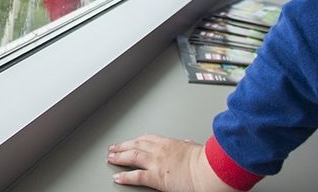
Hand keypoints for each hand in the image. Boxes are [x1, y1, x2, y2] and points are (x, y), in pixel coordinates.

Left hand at [107, 135, 236, 191]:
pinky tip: (117, 177)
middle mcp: (159, 150)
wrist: (207, 170)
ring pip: (132, 157)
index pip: (147, 139)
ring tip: (110, 158)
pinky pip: (136, 176)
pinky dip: (124, 176)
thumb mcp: (195, 149)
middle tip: (113, 148)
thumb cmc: (205, 161)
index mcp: (169, 143)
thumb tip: (187, 143)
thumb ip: (187, 146)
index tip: (130, 141)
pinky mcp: (155, 177)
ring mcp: (156, 163)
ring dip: (119, 157)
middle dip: (122, 146)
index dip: (135, 140)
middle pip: (135, 145)